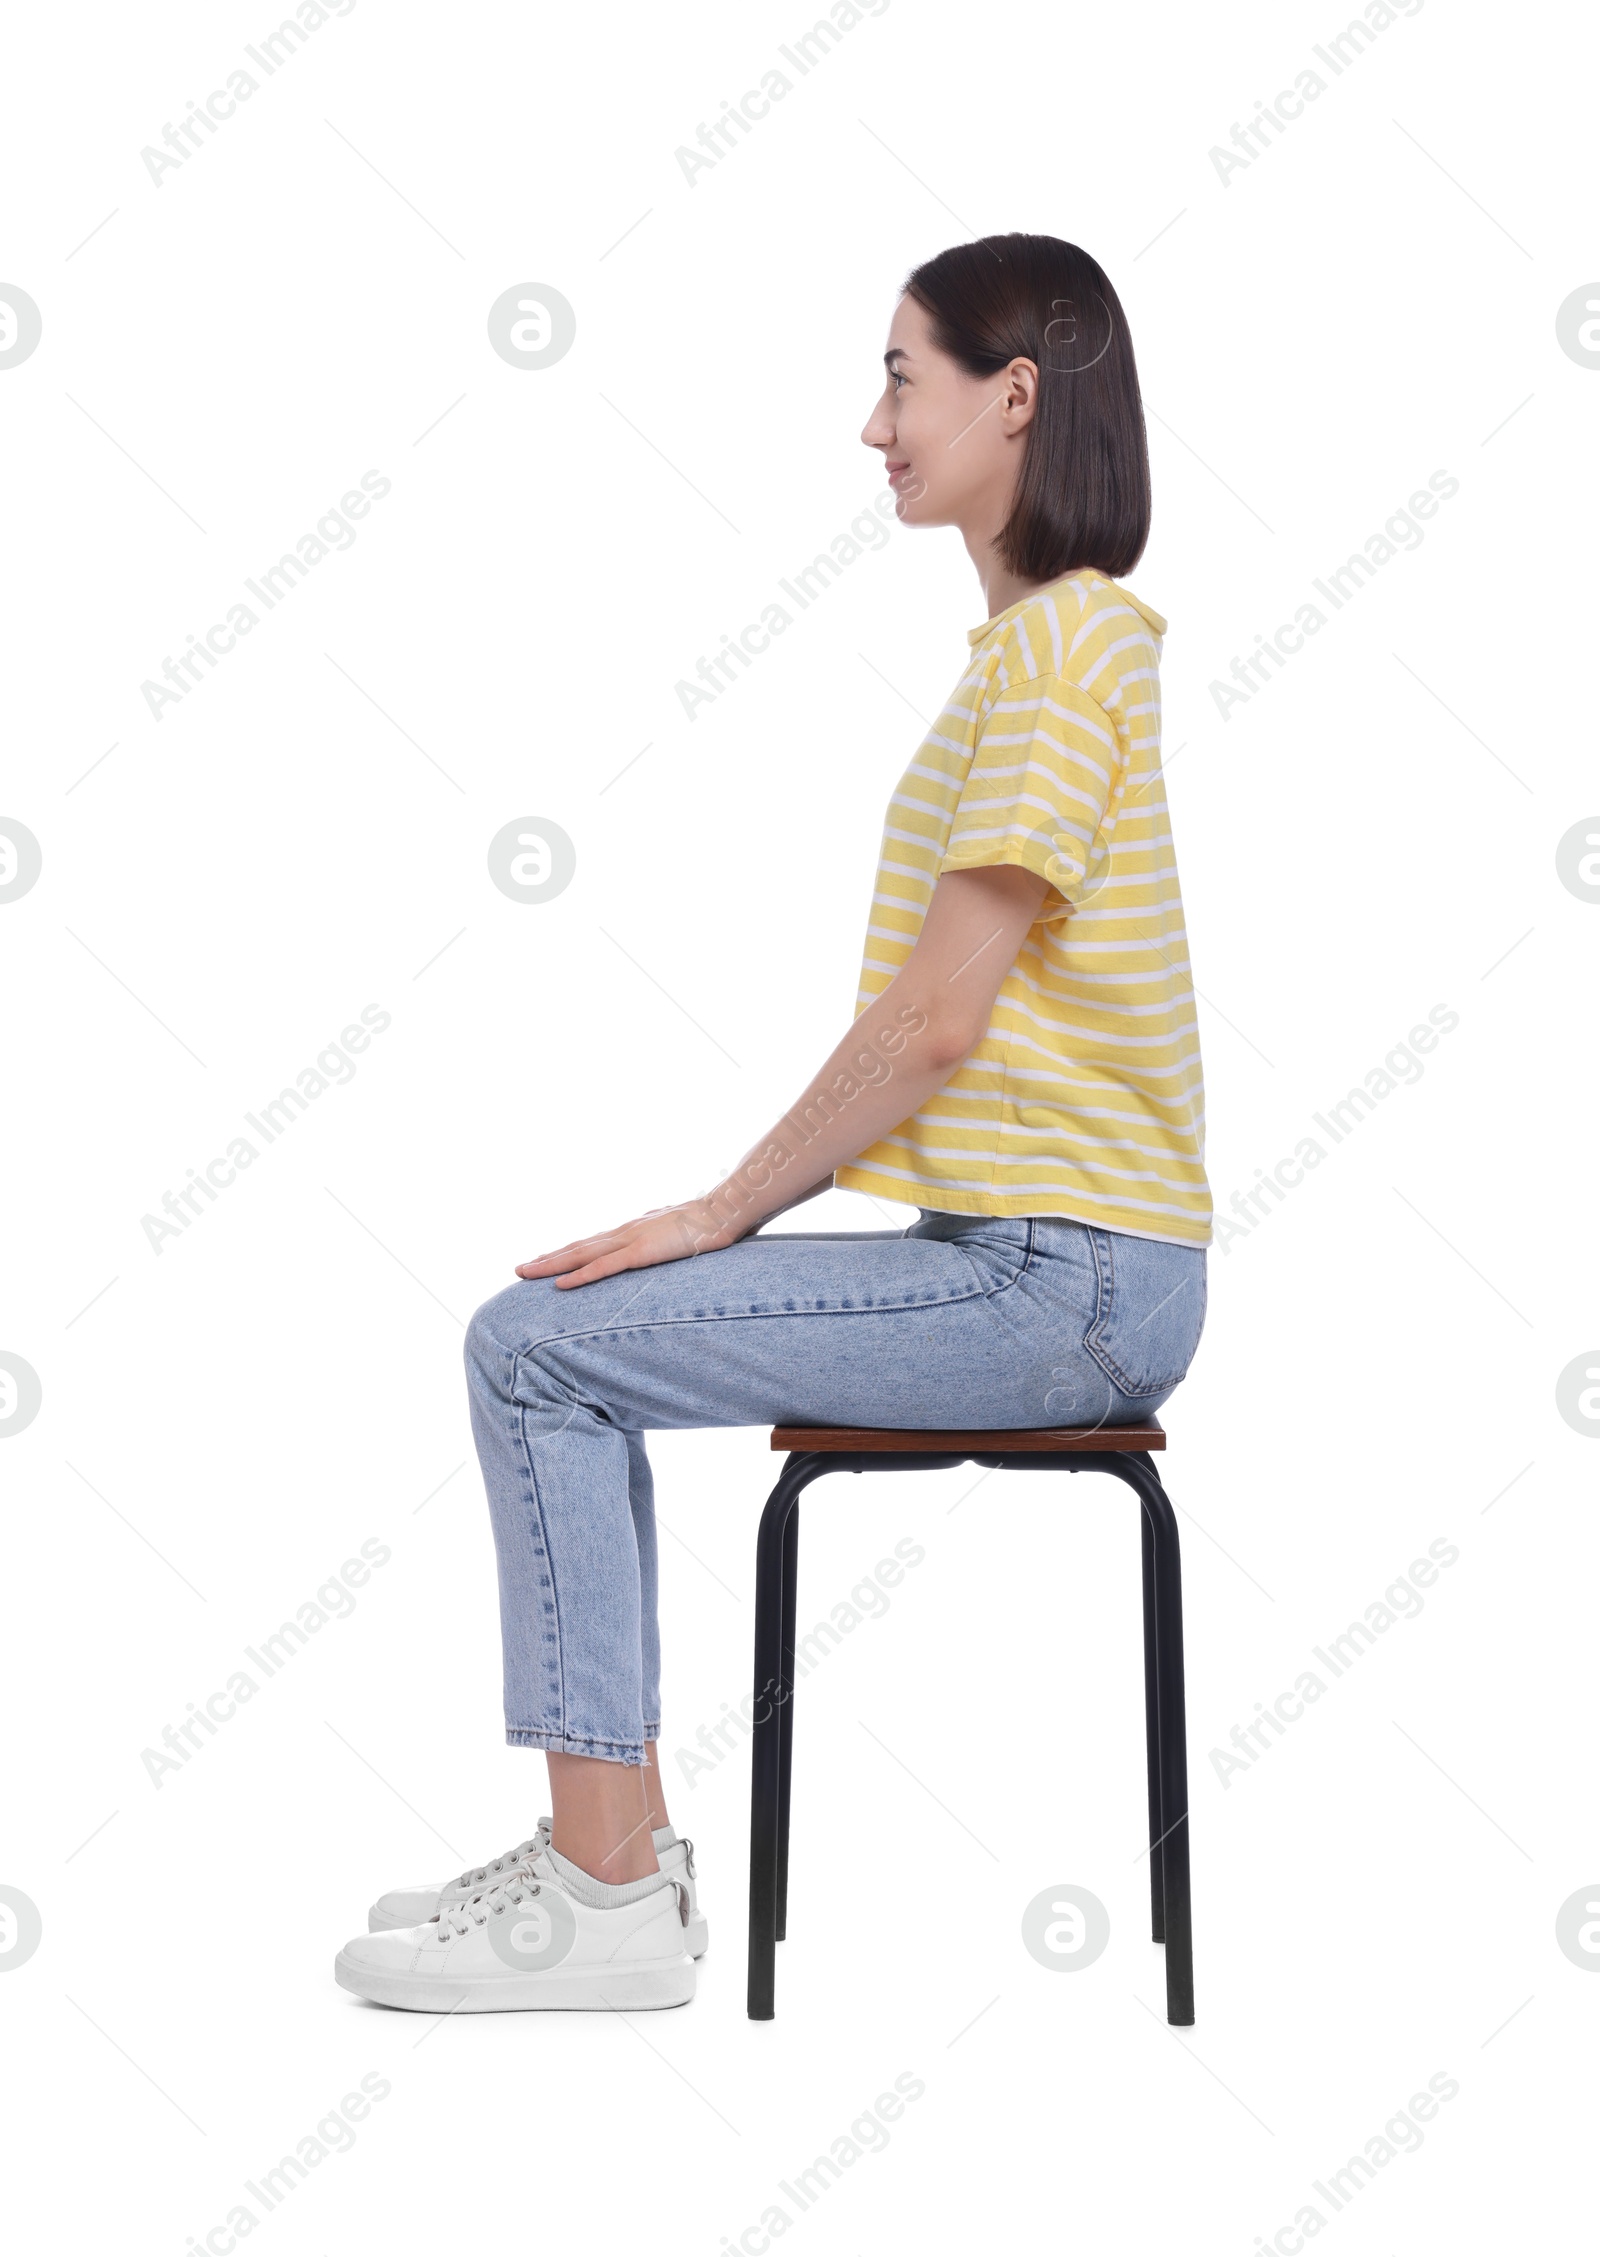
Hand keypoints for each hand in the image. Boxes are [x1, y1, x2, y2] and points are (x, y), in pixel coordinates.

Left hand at [515, 1199, 740, 1289]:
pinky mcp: (641, 1252)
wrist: (725, 1210)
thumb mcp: (680, 1232)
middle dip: (547, 1259)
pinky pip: (604, 1268)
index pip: (592, 1244)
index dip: (567, 1253)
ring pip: (581, 1255)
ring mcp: (631, 1240)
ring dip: (550, 1264)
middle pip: (577, 1247)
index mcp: (633, 1230)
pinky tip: (559, 1285)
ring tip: (524, 1272)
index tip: (545, 1261)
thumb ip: (664, 1238)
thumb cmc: (709, 1222)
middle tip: (519, 1269)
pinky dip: (580, 1276)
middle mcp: (624, 1232)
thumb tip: (659, 1243)